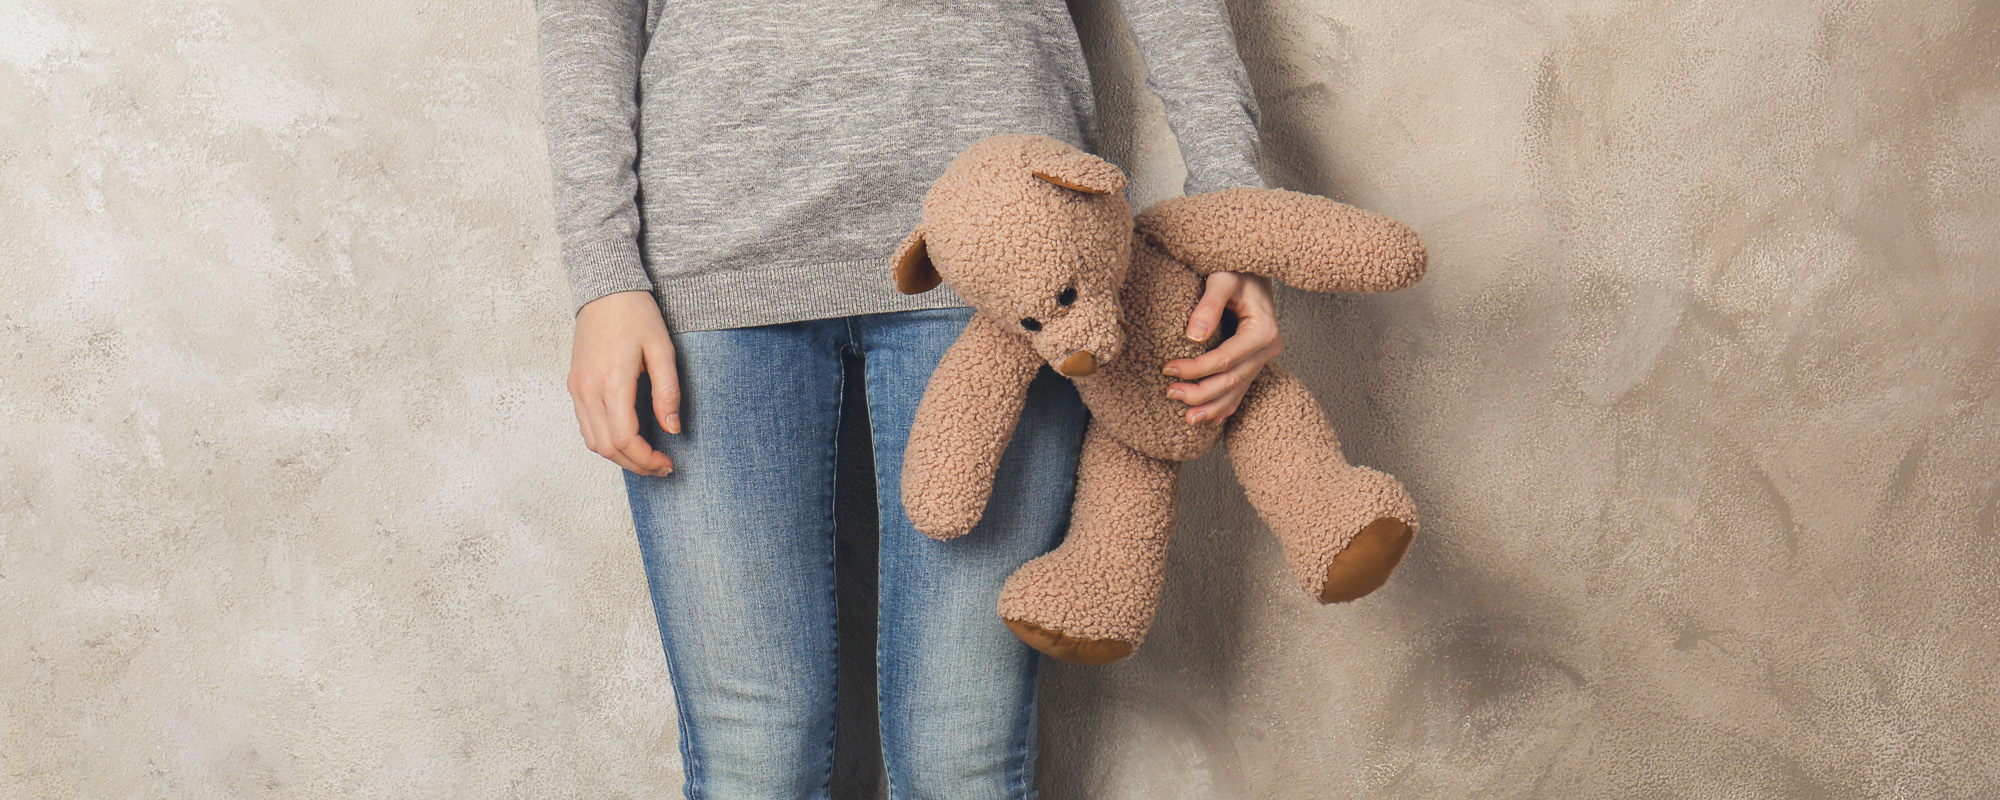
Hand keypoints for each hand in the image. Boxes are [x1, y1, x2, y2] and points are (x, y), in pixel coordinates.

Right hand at [569, 290, 678, 475]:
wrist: (605, 290)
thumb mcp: (662, 349)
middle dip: (636, 464)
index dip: (646, 459)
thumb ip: (668, 391)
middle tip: (662, 466)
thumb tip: (672, 429)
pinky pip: (586, 427)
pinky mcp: (574, 386)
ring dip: (619, 457)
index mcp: (611, 383)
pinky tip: (628, 439)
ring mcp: (577, 389)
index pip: (624, 439)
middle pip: (607, 448)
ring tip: (647, 457)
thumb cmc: (637, 315)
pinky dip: (605, 441)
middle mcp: (588, 390)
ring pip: (593, 442)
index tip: (667, 462)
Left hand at [1162, 271, 1280, 424]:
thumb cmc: (1236, 268)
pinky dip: (1225, 404)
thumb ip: (1208, 304)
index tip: (1167, 368)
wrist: (1252, 267)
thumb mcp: (1222, 278)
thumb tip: (1193, 336)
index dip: (1196, 368)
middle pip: (1232, 380)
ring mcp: (1264, 357)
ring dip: (1211, 406)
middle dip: (1200, 392)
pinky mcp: (1256, 360)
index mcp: (1263, 330)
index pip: (1225, 359)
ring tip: (1187, 418)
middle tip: (1169, 393)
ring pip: (1237, 390)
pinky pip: (1242, 388)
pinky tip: (1211, 419)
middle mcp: (1269, 348)